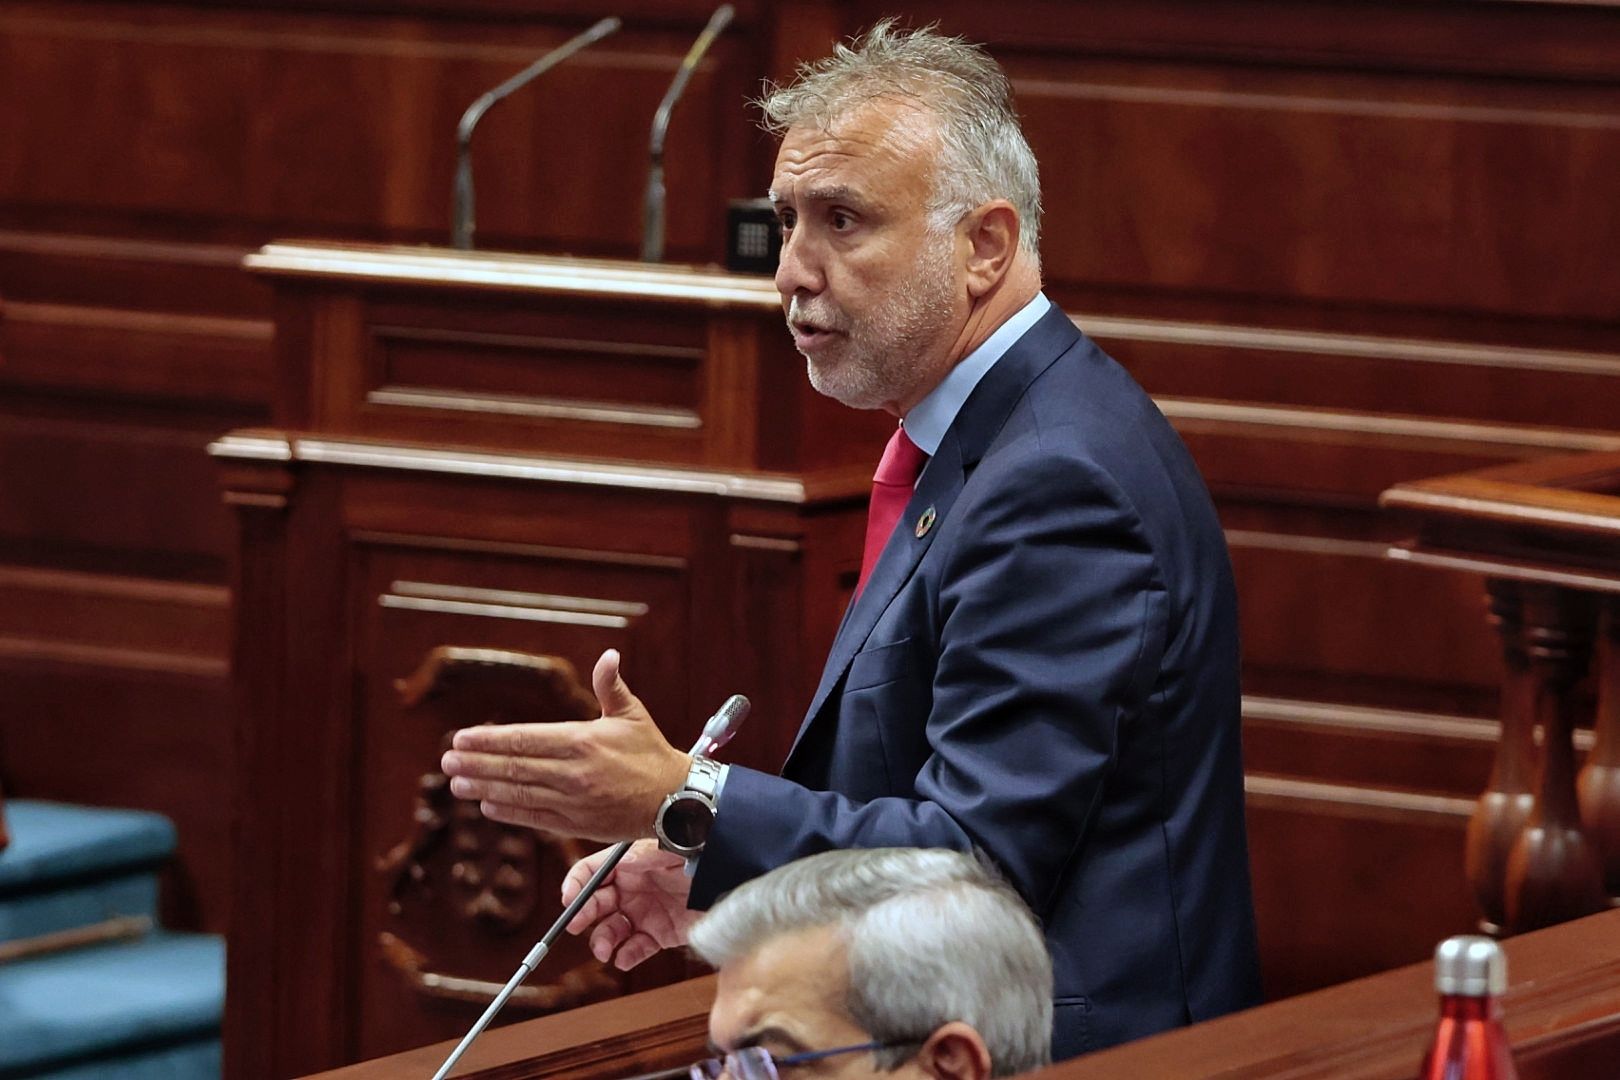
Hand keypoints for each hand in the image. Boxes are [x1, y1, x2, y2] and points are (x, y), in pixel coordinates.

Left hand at [440, 650, 689, 842]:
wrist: (675, 800)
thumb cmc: (651, 753)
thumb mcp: (633, 714)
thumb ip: (611, 685)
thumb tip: (609, 655)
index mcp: (583, 741)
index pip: (525, 740)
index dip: (489, 740)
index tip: (461, 739)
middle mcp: (574, 773)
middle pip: (514, 768)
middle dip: (476, 764)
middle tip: (447, 761)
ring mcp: (574, 801)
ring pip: (519, 794)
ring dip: (484, 789)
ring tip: (456, 785)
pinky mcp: (577, 824)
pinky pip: (534, 817)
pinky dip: (508, 812)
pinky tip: (487, 806)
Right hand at [563, 839, 695, 969]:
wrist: (731, 873)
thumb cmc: (697, 851)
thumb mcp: (660, 847)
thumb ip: (631, 857)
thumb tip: (601, 870)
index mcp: (628, 863)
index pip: (591, 873)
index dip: (576, 886)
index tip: (568, 901)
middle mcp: (633, 888)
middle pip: (596, 904)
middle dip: (584, 916)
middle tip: (576, 926)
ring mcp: (646, 912)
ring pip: (613, 930)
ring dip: (602, 941)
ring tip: (604, 950)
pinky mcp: (662, 933)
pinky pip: (637, 948)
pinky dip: (626, 956)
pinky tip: (623, 958)